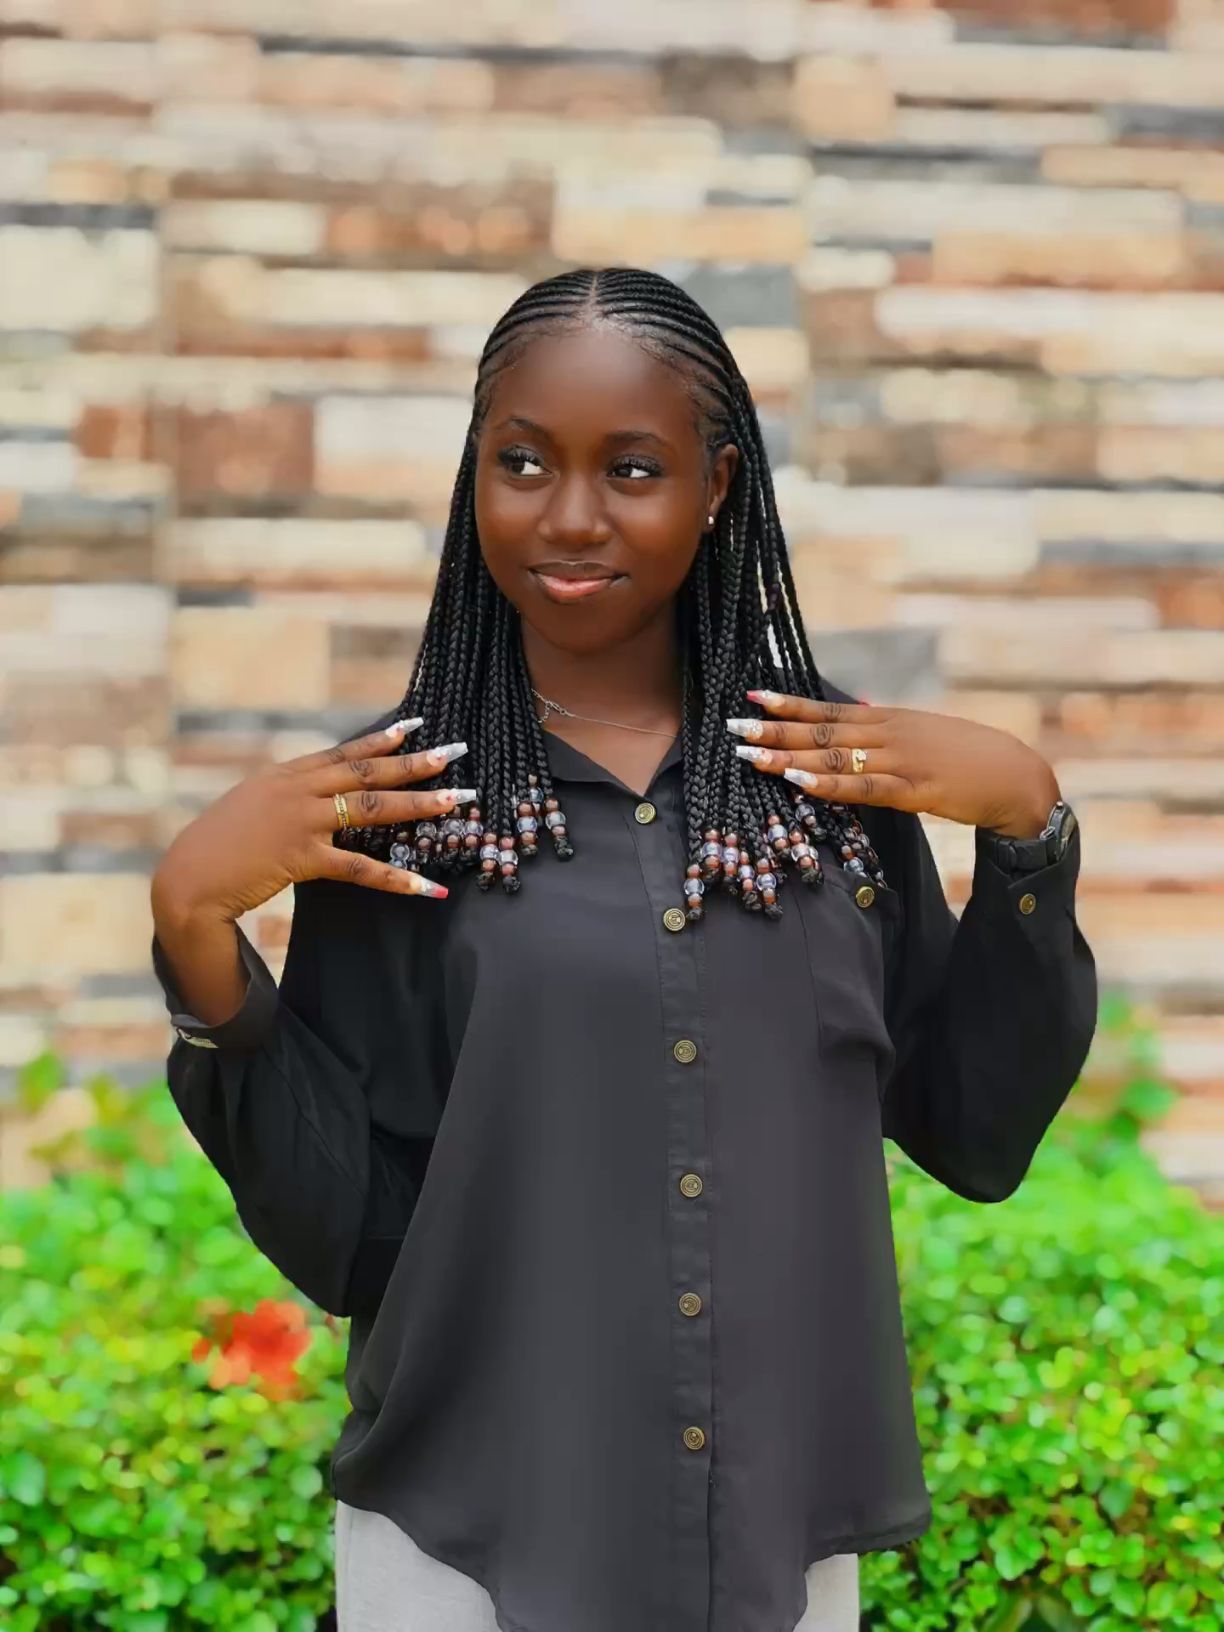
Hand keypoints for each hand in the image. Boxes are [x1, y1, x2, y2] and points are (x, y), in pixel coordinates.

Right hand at [150, 718, 474, 922]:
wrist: (187, 878)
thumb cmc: (218, 848)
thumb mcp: (251, 808)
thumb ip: (286, 798)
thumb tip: (317, 797)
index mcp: (285, 776)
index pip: (342, 753)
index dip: (381, 740)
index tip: (416, 726)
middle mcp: (296, 790)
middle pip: (366, 771)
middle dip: (414, 762)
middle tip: (454, 753)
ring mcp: (300, 820)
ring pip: (371, 808)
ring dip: (417, 804)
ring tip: (455, 802)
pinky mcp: (301, 856)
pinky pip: (360, 867)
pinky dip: (398, 879)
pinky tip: (428, 887)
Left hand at [727, 690, 1059, 838]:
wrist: (1015, 777)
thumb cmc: (966, 758)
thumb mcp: (920, 732)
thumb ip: (882, 724)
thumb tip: (851, 706)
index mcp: (886, 719)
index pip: (827, 708)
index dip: (789, 703)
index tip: (752, 695)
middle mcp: (887, 734)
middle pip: (821, 730)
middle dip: (775, 728)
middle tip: (733, 726)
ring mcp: (899, 761)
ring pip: (834, 757)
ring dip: (789, 756)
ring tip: (751, 754)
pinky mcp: (913, 790)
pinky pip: (863, 788)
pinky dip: (828, 785)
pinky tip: (799, 783)